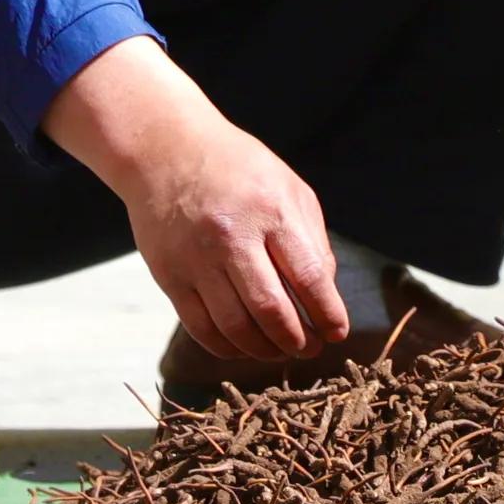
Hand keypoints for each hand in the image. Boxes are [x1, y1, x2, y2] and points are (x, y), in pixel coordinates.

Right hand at [39, 36, 346, 361]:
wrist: (166, 151)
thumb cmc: (239, 170)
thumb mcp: (289, 188)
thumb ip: (312, 240)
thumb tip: (325, 295)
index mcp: (272, 211)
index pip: (308, 276)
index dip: (326, 313)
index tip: (337, 333)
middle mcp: (232, 236)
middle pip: (270, 308)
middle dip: (296, 339)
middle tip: (309, 350)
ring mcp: (196, 258)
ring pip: (234, 325)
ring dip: (263, 349)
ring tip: (279, 351)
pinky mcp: (168, 275)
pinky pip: (200, 326)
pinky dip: (225, 346)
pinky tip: (243, 348)